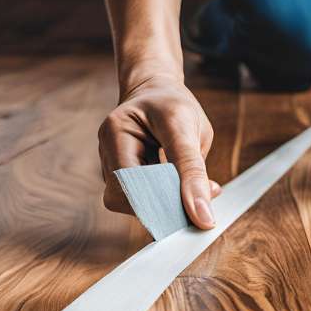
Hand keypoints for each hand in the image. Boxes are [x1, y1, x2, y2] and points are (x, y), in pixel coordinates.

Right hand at [98, 75, 220, 228]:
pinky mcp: (120, 177)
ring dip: (164, 206)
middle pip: (125, 198)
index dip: (161, 204)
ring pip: (131, 205)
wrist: (158, 94)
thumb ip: (194, 171)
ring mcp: (110, 165)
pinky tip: (183, 191)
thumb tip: (203, 216)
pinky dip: (164, 202)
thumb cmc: (173, 105)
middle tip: (199, 211)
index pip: (130, 180)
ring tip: (193, 195)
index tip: (196, 216)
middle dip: (163, 207)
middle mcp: (107, 150)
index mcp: (117, 129)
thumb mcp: (189, 129)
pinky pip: (139, 201)